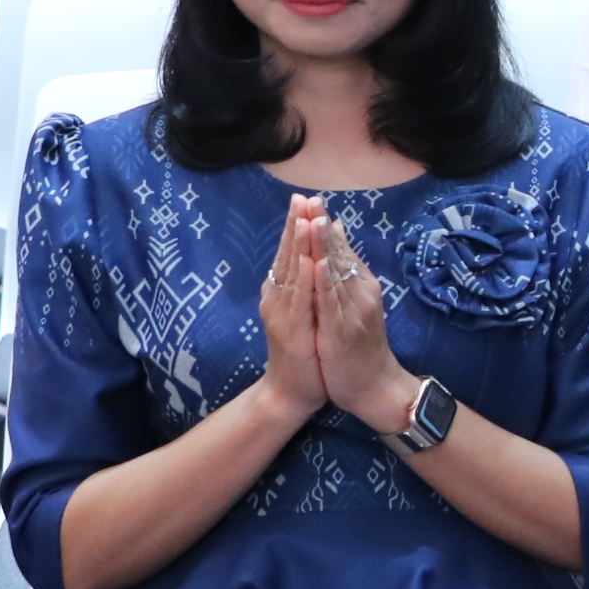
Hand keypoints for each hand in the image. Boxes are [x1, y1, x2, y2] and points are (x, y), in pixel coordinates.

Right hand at [255, 202, 330, 421]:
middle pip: (286, 255)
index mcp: (282, 292)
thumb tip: (312, 253)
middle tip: (301, 197)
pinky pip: (300, 302)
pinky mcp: (293, 332)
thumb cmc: (302, 351)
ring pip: (291, 274)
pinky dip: (305, 281)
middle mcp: (277, 298)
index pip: (289, 252)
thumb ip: (305, 283)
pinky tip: (311, 262)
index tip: (304, 198)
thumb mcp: (306, 311)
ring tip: (305, 219)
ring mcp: (282, 315)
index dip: (295, 225)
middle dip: (295, 225)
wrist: (292, 391)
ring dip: (299, 246)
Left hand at [309, 210, 418, 431]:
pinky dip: (323, 283)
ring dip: (322, 247)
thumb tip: (337, 233)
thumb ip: (348, 271)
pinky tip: (316, 265)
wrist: (375, 388)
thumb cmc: (361, 347)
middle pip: (339, 255)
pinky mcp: (342, 332)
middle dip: (322, 227)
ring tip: (312, 220)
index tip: (310, 199)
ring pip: (335, 274)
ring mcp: (353, 312)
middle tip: (310, 199)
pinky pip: (332, 304)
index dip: (324, 225)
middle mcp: (361, 294)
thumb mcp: (357, 305)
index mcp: (362, 286)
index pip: (341, 250)